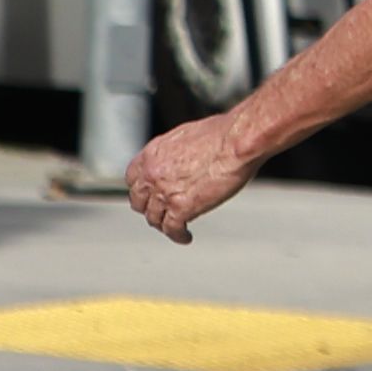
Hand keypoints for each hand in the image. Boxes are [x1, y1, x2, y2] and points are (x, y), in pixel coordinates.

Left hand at [125, 119, 251, 242]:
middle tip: (161, 212)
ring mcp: (164, 192)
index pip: (133, 178)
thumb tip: (184, 158)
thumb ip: (177, 151)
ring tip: (175, 228)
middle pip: (139, 201)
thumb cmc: (224, 133)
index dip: (142, 189)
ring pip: (154, 218)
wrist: (238, 141)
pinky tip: (185, 236)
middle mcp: (152, 174)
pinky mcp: (181, 208)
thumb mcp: (188, 135)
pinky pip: (172, 228)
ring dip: (164, 224)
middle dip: (150, 208)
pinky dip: (178, 235)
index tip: (150, 194)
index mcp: (153, 153)